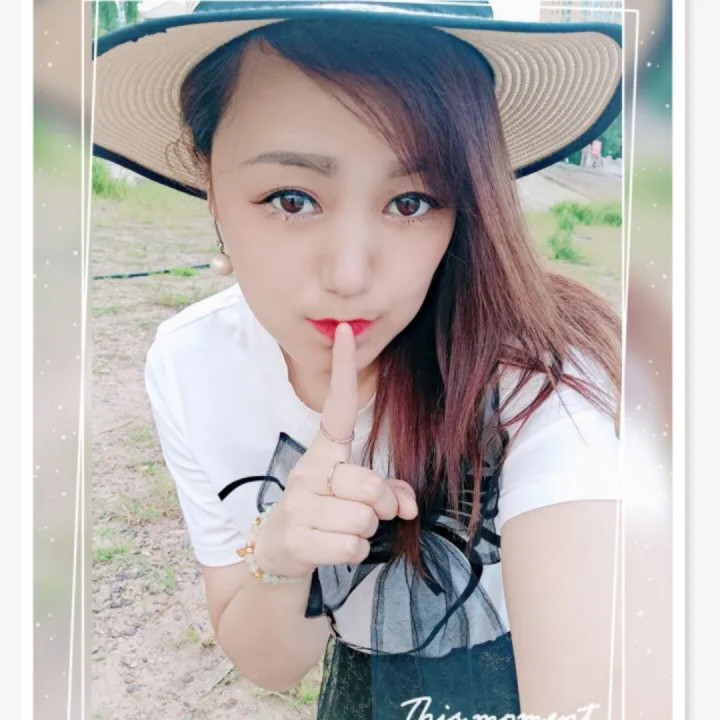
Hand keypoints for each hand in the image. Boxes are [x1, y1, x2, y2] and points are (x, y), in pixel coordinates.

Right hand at [254, 322, 417, 578]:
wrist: (278, 551)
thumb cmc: (324, 514)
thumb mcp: (353, 497)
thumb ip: (388, 493)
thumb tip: (408, 505)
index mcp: (324, 453)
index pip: (336, 407)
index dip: (342, 370)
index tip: (346, 331)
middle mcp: (308, 471)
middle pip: (369, 485)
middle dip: (379, 507)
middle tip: (365, 514)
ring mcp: (298, 504)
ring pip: (363, 519)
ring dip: (364, 532)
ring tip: (340, 530)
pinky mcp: (295, 537)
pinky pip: (350, 547)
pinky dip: (351, 553)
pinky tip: (331, 547)